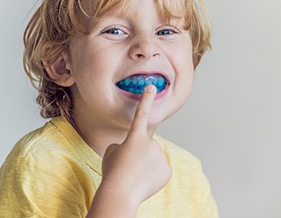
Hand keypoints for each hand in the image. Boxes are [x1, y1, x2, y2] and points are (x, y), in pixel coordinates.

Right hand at [101, 84, 171, 206]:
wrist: (121, 194)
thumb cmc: (113, 172)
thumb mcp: (112, 152)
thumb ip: (125, 145)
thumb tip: (134, 148)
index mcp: (135, 136)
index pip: (141, 113)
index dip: (146, 99)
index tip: (152, 86)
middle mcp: (151, 143)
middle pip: (147, 144)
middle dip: (140, 152)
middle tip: (131, 165)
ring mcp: (160, 156)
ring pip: (154, 156)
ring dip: (147, 163)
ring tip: (136, 174)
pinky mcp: (167, 169)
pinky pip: (160, 168)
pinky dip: (154, 174)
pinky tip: (145, 181)